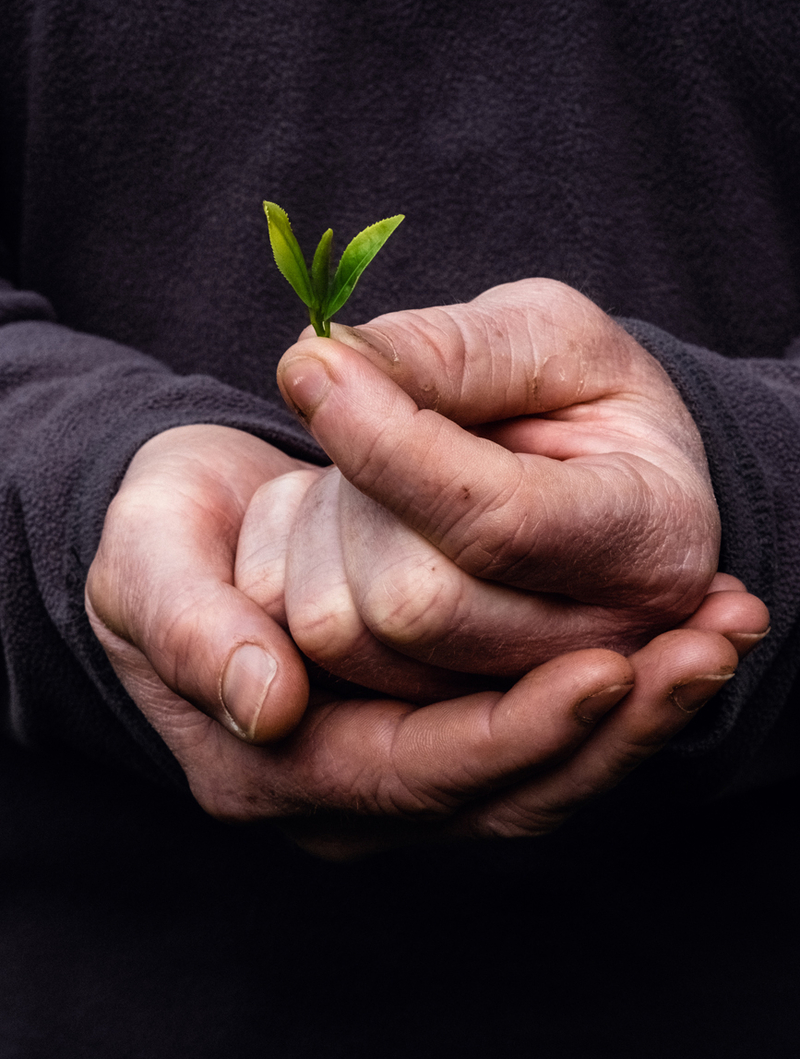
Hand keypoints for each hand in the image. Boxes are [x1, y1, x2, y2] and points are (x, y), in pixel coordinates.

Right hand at [85, 424, 767, 856]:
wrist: (190, 533)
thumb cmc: (167, 539)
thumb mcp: (147, 562)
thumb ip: (196, 633)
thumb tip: (271, 706)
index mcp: (272, 768)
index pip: (418, 772)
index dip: (515, 732)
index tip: (610, 672)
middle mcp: (351, 797)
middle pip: (507, 793)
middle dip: (616, 731)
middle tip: (709, 649)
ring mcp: (405, 771)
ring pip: (547, 774)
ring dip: (642, 717)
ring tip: (721, 637)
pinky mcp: (447, 730)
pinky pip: (547, 733)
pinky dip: (622, 695)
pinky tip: (685, 638)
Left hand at [273, 279, 724, 681]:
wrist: (592, 487)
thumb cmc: (580, 402)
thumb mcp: (548, 336)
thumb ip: (449, 351)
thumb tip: (318, 364)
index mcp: (650, 540)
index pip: (497, 524)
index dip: (387, 445)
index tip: (310, 367)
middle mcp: (596, 649)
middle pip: (408, 600)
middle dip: (354, 494)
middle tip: (370, 424)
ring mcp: (515, 705)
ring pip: (342, 632)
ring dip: (318, 534)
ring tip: (373, 486)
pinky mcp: (437, 721)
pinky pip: (312, 654)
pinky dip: (300, 575)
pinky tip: (354, 535)